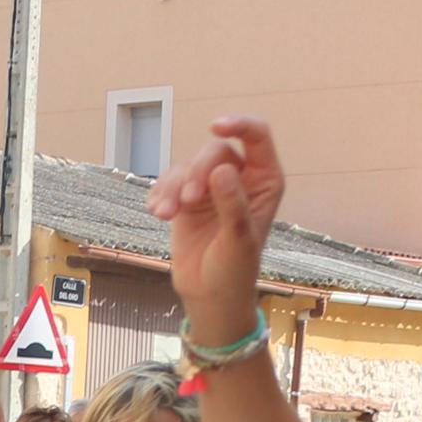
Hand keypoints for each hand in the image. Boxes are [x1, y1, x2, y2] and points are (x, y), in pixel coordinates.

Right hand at [147, 114, 284, 348]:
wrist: (210, 296)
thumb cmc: (234, 270)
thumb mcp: (238, 238)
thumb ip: (232, 203)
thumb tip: (222, 170)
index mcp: (265, 180)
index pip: (256, 137)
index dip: (238, 125)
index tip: (215, 126)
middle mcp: (240, 178)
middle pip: (215, 151)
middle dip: (197, 172)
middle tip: (187, 200)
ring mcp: (212, 187)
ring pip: (188, 166)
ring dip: (172, 187)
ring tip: (164, 214)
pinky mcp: (187, 199)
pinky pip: (169, 182)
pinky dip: (160, 194)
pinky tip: (156, 213)